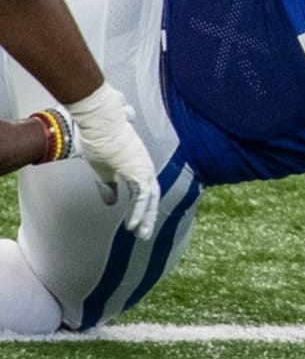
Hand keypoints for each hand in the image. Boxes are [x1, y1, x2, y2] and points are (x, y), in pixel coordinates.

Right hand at [66, 82, 160, 239]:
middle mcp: (144, 166)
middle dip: (148, 215)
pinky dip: (139, 210)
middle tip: (143, 234)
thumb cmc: (99, 141)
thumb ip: (108, 187)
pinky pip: (142, 196)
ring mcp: (144, 167)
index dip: (141, 208)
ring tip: (140, 233)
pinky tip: (133, 225)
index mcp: (136, 165)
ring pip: (150, 196)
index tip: (136, 224)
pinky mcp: (140, 170)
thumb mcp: (102, 170)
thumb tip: (111, 203)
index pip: (144, 191)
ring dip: (146, 216)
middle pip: (151, 195)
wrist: (101, 124)